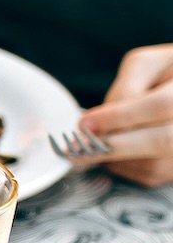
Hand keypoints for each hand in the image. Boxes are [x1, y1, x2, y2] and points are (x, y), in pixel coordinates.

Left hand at [81, 46, 172, 187]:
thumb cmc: (166, 73)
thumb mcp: (147, 65)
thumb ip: (125, 87)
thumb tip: (98, 123)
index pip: (160, 106)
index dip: (120, 117)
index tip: (84, 124)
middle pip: (162, 141)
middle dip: (114, 146)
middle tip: (79, 149)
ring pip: (154, 164)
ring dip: (117, 159)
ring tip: (100, 144)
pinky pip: (152, 176)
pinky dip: (126, 168)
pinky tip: (118, 152)